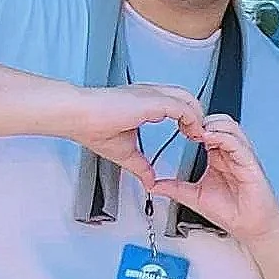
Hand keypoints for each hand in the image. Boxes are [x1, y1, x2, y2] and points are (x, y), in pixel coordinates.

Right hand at [64, 84, 205, 193]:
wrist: (78, 116)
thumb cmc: (92, 127)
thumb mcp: (125, 153)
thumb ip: (141, 167)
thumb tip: (149, 183)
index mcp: (144, 102)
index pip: (176, 103)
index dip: (188, 118)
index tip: (191, 136)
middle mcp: (150, 95)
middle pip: (186, 97)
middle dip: (197, 116)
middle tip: (200, 136)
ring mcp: (152, 95)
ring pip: (188, 99)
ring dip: (197, 117)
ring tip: (199, 136)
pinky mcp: (151, 100)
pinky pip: (182, 107)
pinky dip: (192, 119)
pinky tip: (192, 134)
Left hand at [152, 113, 278, 242]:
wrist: (250, 227)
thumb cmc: (230, 211)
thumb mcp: (194, 197)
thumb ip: (174, 188)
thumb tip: (154, 185)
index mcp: (218, 156)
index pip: (206, 129)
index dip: (192, 125)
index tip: (177, 128)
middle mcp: (230, 153)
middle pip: (218, 121)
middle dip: (201, 120)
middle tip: (185, 126)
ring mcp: (241, 156)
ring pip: (229, 126)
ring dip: (212, 125)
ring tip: (196, 132)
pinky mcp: (250, 163)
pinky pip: (238, 143)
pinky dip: (223, 137)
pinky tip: (208, 139)